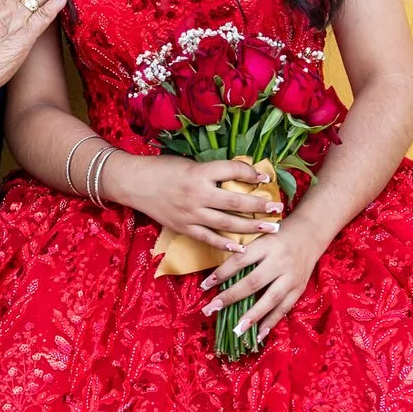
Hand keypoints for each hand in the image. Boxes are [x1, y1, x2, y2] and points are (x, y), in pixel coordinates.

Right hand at [110, 154, 283, 254]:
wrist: (134, 183)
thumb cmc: (162, 169)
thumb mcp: (189, 163)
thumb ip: (211, 172)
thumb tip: (238, 175)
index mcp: (199, 172)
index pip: (233, 171)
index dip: (252, 173)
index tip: (266, 176)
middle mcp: (197, 194)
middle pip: (236, 201)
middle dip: (260, 205)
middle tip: (278, 208)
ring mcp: (190, 213)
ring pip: (227, 223)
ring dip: (251, 226)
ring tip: (271, 228)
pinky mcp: (183, 227)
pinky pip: (208, 238)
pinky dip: (225, 244)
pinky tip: (241, 248)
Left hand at [199, 219, 329, 343]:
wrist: (311, 232)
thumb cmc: (278, 235)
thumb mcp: (260, 236)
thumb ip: (244, 254)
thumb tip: (220, 278)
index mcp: (266, 245)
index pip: (240, 261)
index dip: (221, 274)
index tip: (204, 286)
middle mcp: (279, 261)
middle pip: (253, 282)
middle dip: (231, 297)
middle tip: (211, 309)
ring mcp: (291, 277)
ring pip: (270, 299)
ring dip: (252, 316)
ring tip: (236, 330)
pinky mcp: (299, 289)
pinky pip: (284, 308)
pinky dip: (271, 322)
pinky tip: (258, 334)